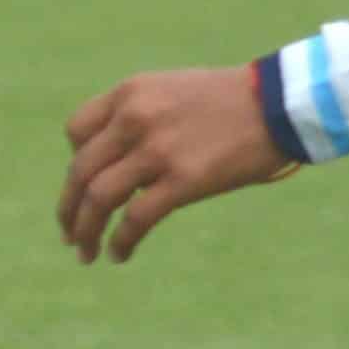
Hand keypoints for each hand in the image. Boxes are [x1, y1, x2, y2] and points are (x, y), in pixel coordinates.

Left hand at [60, 65, 290, 263]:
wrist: (279, 104)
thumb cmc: (231, 102)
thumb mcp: (172, 92)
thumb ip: (139, 117)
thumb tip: (117, 160)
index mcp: (130, 93)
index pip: (77, 132)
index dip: (76, 164)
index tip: (84, 185)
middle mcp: (135, 118)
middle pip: (80, 171)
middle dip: (69, 209)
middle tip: (69, 235)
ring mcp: (157, 150)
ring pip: (99, 198)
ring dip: (85, 231)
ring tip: (85, 253)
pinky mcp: (183, 180)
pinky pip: (135, 219)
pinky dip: (120, 242)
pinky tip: (119, 255)